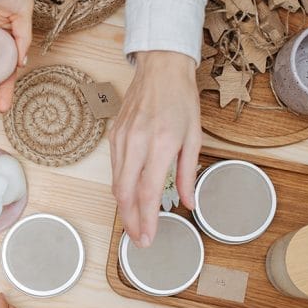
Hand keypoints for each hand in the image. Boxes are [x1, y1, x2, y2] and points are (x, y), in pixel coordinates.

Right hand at [110, 51, 202, 247]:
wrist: (161, 67)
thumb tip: (188, 202)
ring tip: (134, 224)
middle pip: (125, 193)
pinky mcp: (113, 135)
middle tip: (139, 240)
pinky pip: (114, 169)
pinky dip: (120, 187)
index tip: (148, 238)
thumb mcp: (194, 136)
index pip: (148, 191)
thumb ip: (189, 173)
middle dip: (130, 221)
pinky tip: (129, 197)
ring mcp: (121, 138)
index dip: (147, 219)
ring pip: (116, 183)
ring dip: (124, 207)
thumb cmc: (180, 98)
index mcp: (159, 143)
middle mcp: (135, 142)